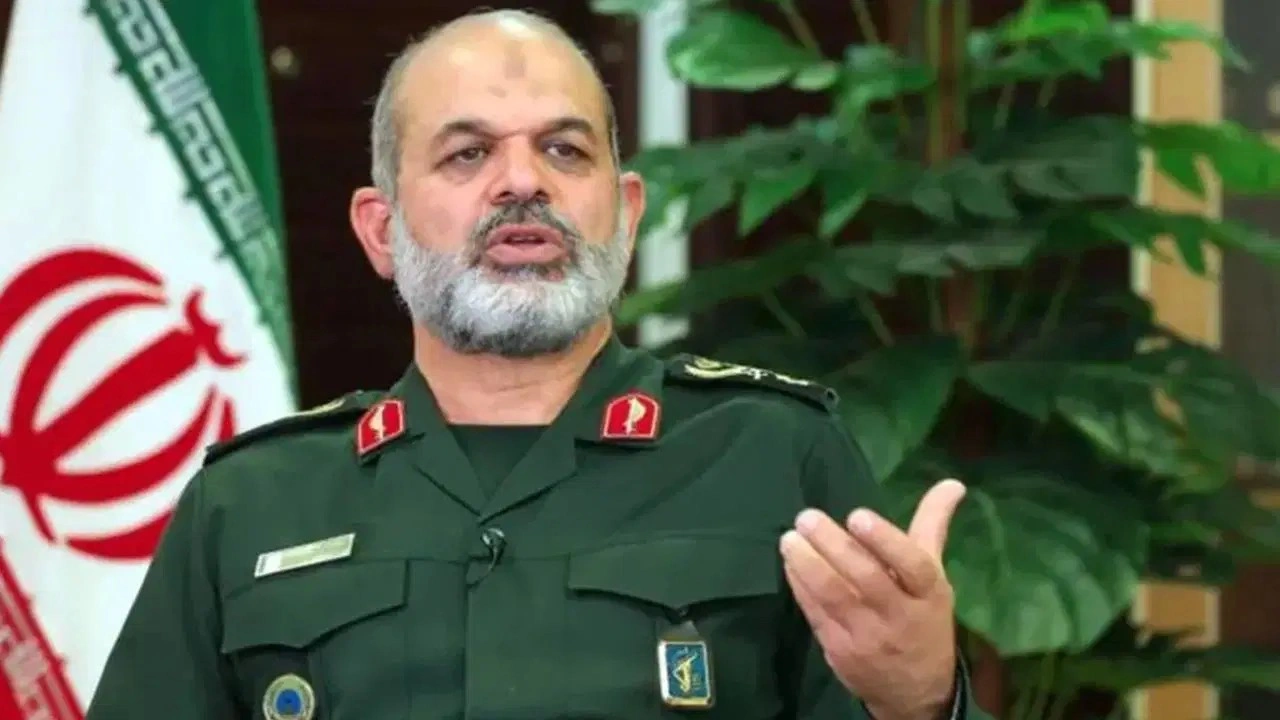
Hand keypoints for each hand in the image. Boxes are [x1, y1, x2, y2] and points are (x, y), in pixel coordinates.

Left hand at [779, 479, 966, 719]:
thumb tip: (953, 482)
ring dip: (807, 565)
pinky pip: (815, 614)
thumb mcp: (935, 577)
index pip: (913, 565)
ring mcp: (867, 636)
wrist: (915, 693)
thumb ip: (933, 526)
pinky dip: (800, 586)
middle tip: (807, 518)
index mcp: (928, 594)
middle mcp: (899, 615)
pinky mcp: (839, 651)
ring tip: (789, 538)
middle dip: (833, 546)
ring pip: (834, 597)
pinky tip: (790, 562)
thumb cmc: (923, 620)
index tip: (858, 515)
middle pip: (866, 579)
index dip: (885, 540)